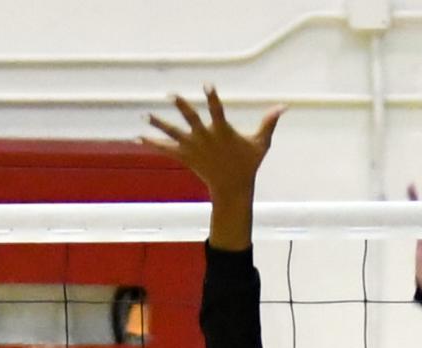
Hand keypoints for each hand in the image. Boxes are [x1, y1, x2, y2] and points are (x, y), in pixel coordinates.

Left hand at [143, 86, 284, 201]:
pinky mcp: (185, 157)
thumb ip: (269, 123)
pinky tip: (137, 137)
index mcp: (222, 132)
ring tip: (145, 115)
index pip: (217, 110)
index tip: (207, 85)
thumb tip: (284, 106)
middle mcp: (205, 138)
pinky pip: (165, 149)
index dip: (212, 98)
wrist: (232, 188)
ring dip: (158, 124)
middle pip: (191, 119)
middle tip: (170, 95)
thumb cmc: (248, 163)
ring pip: (173, 133)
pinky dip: (152, 143)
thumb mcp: (261, 143)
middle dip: (181, 107)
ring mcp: (193, 148)